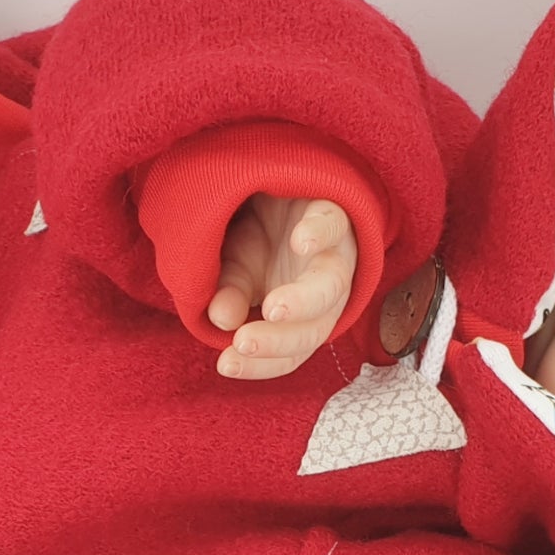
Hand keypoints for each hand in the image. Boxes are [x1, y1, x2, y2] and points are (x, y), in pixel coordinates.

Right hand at [207, 195, 354, 379]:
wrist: (274, 190)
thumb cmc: (258, 240)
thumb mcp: (234, 269)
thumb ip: (231, 294)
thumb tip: (220, 321)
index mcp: (304, 317)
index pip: (291, 354)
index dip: (262, 364)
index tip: (226, 363)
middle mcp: (326, 293)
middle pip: (316, 329)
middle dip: (280, 341)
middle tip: (243, 343)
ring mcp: (334, 253)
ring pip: (332, 285)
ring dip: (304, 301)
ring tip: (273, 309)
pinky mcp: (333, 213)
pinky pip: (333, 226)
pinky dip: (318, 234)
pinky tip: (299, 242)